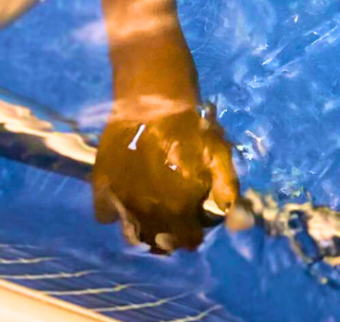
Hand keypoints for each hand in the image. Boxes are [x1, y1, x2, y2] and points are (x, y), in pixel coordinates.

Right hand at [93, 105, 237, 251]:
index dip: (194, 234)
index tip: (195, 227)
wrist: (154, 99)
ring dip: (144, 229)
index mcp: (179, 206)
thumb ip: (226, 188)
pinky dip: (115, 212)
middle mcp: (148, 211)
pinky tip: (126, 200)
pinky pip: (106, 215)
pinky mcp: (102, 186)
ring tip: (152, 214)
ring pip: (132, 234)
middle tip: (173, 222)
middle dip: (169, 235)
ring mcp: (122, 201)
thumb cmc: (192, 126)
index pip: (188, 239)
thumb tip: (237, 223)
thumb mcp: (219, 153)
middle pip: (159, 241)